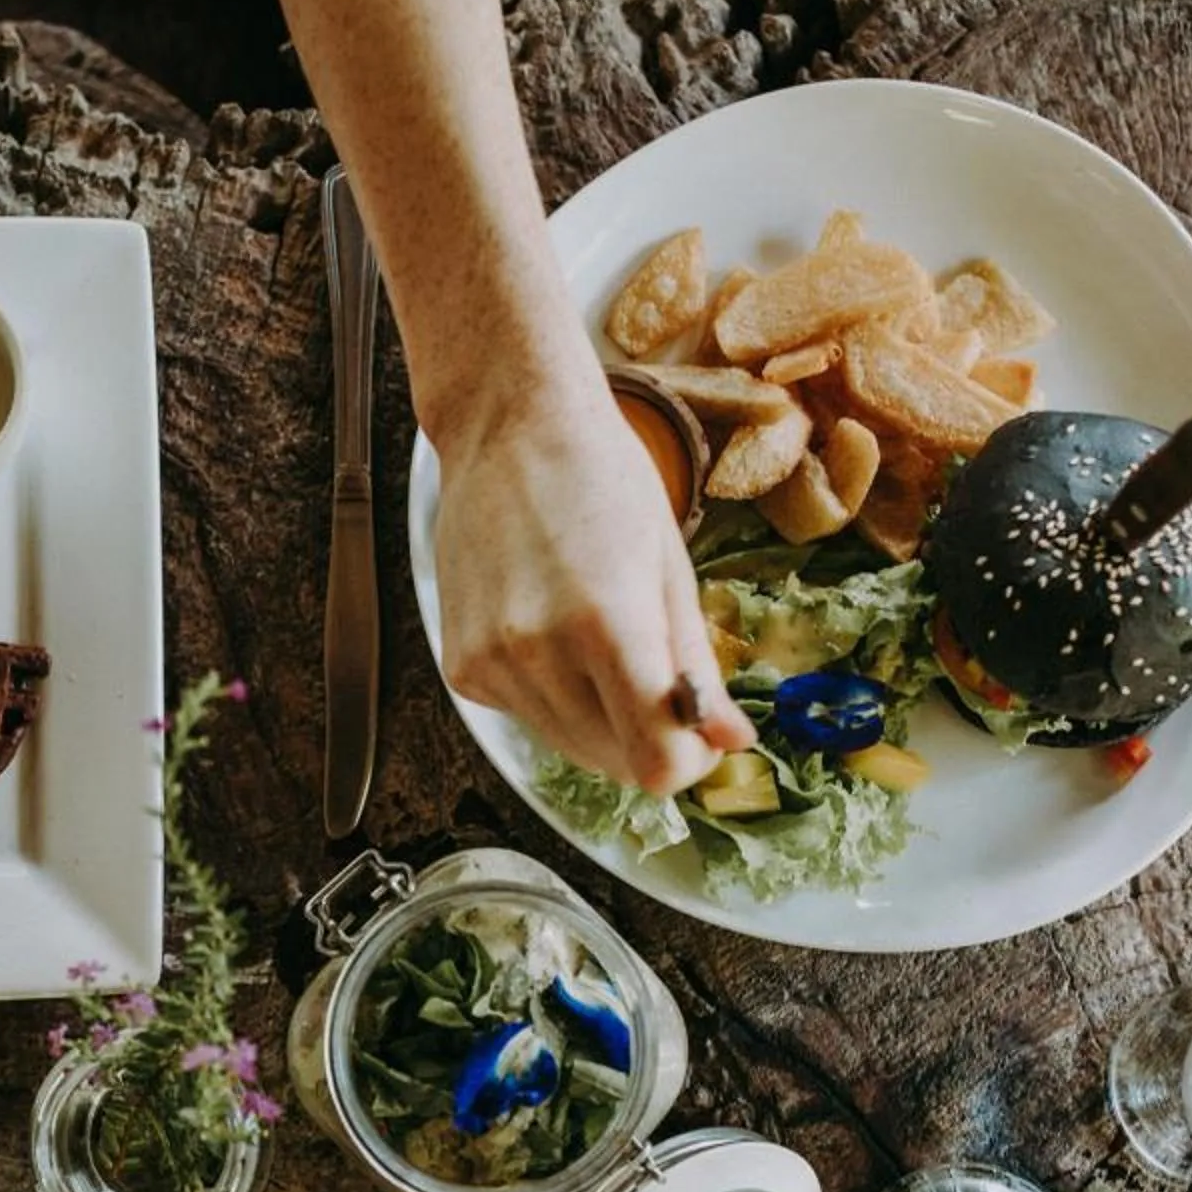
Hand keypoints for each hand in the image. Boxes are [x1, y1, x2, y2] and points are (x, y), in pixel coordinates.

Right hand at [431, 372, 754, 794]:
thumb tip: (730, 742)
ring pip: (570, 748)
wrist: (508, 425)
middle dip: (647, 738)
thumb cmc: (601, 479)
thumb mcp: (670, 567)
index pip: (655, 765)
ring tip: (597, 640)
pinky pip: (528, 718)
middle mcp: (537, 655)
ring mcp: (490, 664)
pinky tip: (551, 633)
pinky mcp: (461, 666)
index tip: (697, 729)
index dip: (687, 760)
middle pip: (615, 766)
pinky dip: (552, 697)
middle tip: (654, 674)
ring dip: (600, 719)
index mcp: (607, 625)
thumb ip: (696, 665)